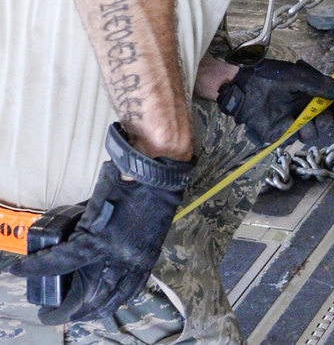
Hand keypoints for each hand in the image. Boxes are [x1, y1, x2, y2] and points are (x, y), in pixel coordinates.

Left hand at [12, 151, 192, 323]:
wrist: (159, 174)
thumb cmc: (125, 180)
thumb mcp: (94, 201)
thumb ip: (82, 224)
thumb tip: (68, 239)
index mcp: (99, 240)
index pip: (59, 263)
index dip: (36, 269)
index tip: (19, 270)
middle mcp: (117, 257)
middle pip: (87, 296)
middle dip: (66, 309)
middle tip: (51, 311)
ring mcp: (135, 260)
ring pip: (111, 298)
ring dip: (92, 310)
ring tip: (79, 313)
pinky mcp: (148, 258)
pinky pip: (133, 288)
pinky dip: (119, 299)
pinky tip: (111, 302)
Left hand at [217, 58, 333, 146]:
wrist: (245, 86)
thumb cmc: (273, 76)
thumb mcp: (301, 77)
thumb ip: (324, 86)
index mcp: (314, 92)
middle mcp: (306, 107)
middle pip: (328, 122)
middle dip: (328, 122)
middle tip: (320, 116)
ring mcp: (294, 120)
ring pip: (314, 133)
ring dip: (314, 129)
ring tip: (305, 121)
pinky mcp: (281, 133)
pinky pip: (296, 139)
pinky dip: (297, 133)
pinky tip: (290, 124)